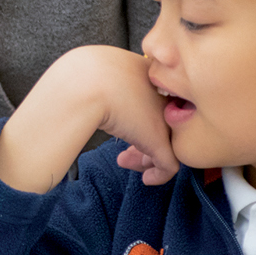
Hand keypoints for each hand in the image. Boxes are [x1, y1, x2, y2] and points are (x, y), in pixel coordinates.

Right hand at [0, 46, 177, 194]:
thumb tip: (98, 96)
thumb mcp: (101, 74)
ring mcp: (164, 119)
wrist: (86, 83)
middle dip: (141, 141)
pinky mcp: (160, 141)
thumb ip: (109, 85)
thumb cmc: (88, 76)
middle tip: (123, 153)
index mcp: (152, 75)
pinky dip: (159, 175)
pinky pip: (168, 164)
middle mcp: (163, 96)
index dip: (139, 118)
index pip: (155, 102)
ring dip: (145, 157)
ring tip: (124, 160)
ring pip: (165, 144)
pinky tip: (146, 179)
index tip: (122, 127)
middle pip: (160, 124)